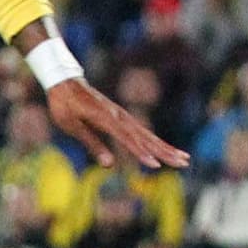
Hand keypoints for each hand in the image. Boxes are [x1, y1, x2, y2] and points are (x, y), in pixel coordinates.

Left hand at [46, 76, 187, 171]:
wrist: (64, 82)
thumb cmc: (64, 105)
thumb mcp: (72, 126)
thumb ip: (92, 144)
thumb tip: (109, 165)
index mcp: (106, 118)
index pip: (128, 139)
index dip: (142, 153)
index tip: (156, 166)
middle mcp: (119, 116)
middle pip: (146, 137)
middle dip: (165, 151)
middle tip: (183, 163)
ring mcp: (122, 115)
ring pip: (147, 134)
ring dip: (165, 147)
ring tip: (183, 158)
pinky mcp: (121, 116)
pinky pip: (141, 131)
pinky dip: (154, 141)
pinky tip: (163, 149)